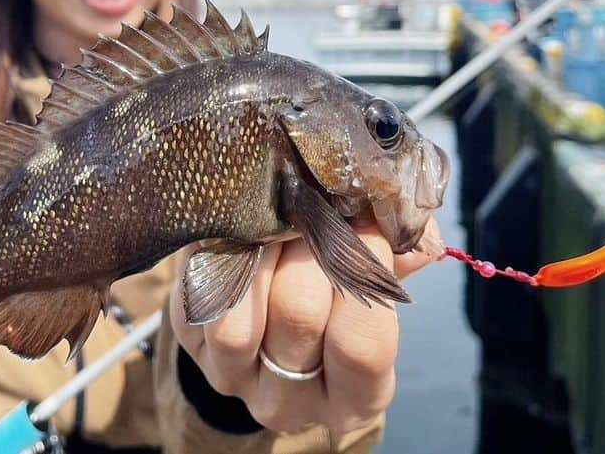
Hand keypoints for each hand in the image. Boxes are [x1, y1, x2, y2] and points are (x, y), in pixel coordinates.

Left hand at [169, 217, 441, 439]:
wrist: (267, 298)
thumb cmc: (334, 286)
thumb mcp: (374, 276)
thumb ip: (400, 253)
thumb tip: (413, 228)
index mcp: (355, 395)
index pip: (363, 348)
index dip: (365, 275)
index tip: (365, 224)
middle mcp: (291, 401)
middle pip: (298, 315)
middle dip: (311, 244)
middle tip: (316, 204)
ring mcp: (233, 378)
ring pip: (240, 315)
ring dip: (262, 249)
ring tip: (279, 216)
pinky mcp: (191, 340)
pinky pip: (201, 296)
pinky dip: (221, 252)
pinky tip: (241, 226)